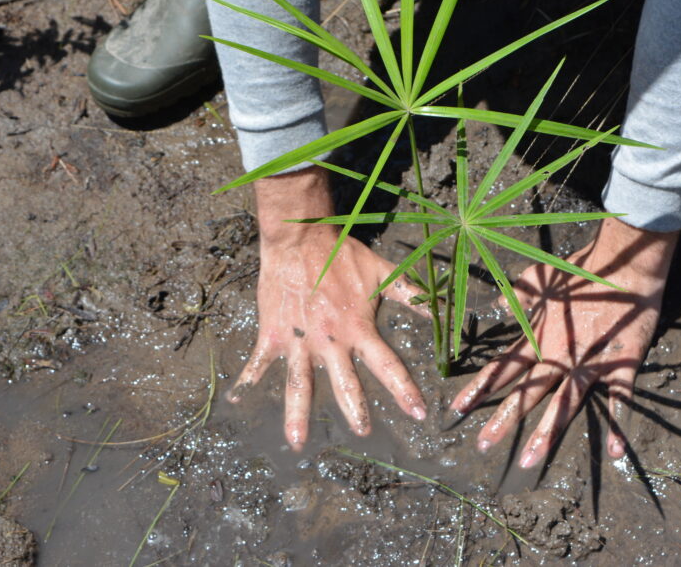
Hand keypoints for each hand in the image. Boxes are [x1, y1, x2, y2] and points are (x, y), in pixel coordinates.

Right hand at [226, 167, 427, 451]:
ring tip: (297, 443)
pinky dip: (247, 381)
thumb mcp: (383, 272)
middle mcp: (330, 341)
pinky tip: (236, 402)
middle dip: (356, 410)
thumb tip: (443, 307)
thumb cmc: (343, 255)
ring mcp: (299, 340)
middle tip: (364, 433)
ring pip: (299, 384)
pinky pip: (258, 362)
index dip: (404, 390)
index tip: (418, 413)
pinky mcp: (272, 334)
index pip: (387, 365)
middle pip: (344, 384)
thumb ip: (413, 294)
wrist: (300, 238)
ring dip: (297, 415)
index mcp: (358, 328)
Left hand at [450, 218, 678, 466]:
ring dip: (547, 433)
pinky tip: (615, 452)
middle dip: (503, 419)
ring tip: (530, 460)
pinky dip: (618, 425)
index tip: (457, 408)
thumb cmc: (580, 270)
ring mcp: (589, 363)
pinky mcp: (620, 365)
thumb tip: (497, 303)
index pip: (503, 366)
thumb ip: (517, 295)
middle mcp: (558, 355)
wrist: (624, 265)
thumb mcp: (540, 277)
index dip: (479, 387)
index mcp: (538, 336)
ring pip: (564, 404)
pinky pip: (620, 400)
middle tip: (482, 445)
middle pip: (526, 392)